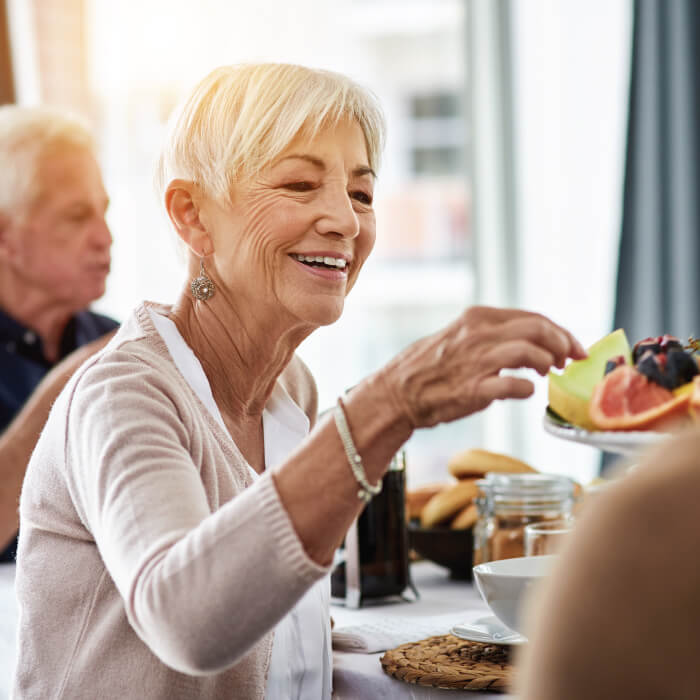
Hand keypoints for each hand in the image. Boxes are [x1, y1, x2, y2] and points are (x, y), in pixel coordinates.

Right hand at [377, 306, 585, 428]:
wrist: (397, 393)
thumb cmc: (430, 368)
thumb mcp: (461, 337)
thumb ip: (492, 335)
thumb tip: (532, 343)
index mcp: (477, 318)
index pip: (533, 317)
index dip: (560, 332)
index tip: (572, 347)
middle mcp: (478, 334)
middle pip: (538, 329)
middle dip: (563, 344)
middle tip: (569, 360)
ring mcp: (475, 361)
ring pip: (530, 351)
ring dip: (547, 364)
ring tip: (547, 374)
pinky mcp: (472, 389)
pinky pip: (513, 385)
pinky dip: (527, 389)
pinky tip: (525, 391)